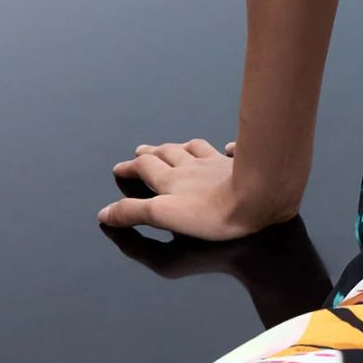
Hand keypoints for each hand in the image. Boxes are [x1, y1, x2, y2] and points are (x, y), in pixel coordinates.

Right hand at [99, 137, 293, 241]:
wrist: (258, 197)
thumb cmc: (211, 212)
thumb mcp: (163, 216)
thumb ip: (133, 212)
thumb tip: (104, 213)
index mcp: (171, 179)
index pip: (145, 168)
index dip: (130, 168)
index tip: (120, 167)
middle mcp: (192, 166)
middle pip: (167, 154)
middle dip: (152, 153)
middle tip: (142, 150)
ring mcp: (218, 164)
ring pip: (196, 149)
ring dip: (183, 147)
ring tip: (177, 147)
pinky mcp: (243, 165)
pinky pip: (233, 152)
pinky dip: (228, 150)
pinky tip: (229, 149)